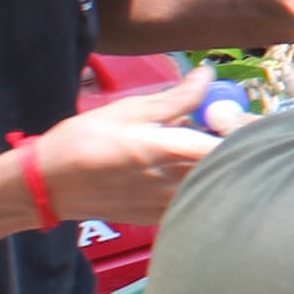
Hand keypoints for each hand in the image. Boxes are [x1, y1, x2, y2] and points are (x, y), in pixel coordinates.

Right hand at [25, 66, 218, 227]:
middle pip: (225, 166)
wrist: (49, 185)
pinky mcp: (158, 217)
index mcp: (171, 151)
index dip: (244, 129)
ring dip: (214, 163)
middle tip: (220, 124)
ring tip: (197, 145)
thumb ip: (176, 97)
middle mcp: (175, 182)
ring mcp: (168, 204)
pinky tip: (180, 168)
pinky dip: (196, 181)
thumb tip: (208, 76)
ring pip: (209, 183)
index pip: (229, 146)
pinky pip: (190, 198)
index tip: (236, 113)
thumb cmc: (84, 140)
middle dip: (231, 143)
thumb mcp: (130, 110)